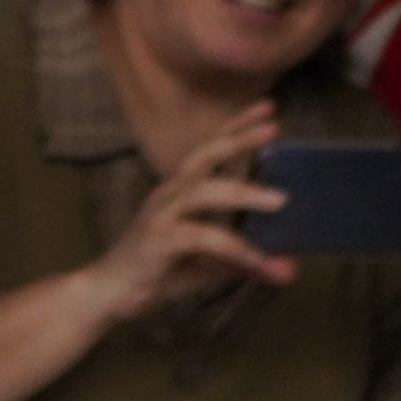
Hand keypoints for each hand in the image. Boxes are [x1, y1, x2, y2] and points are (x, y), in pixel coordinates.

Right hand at [85, 104, 296, 323]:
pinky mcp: (157, 242)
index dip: (237, 127)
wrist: (109, 293)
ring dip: (242, 192)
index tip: (269, 107)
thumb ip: (248, 262)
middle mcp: (170, 195)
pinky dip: (231, 246)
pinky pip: (199, 237)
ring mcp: (161, 216)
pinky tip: (256, 258)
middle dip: (239, 140)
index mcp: (181, 191)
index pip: (210, 149)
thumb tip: (290, 270)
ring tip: (279, 200)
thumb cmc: (158, 270)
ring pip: (202, 191)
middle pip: (204, 156)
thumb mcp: (211, 264)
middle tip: (273, 128)